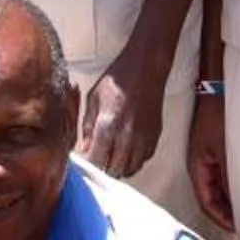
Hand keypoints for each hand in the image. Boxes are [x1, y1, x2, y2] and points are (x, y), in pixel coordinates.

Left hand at [79, 52, 163, 176]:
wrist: (145, 68)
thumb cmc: (118, 80)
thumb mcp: (93, 99)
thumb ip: (88, 126)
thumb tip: (85, 147)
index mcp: (108, 125)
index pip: (96, 161)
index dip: (88, 165)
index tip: (84, 162)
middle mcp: (127, 136)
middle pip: (114, 171)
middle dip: (103, 169)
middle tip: (98, 160)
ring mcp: (143, 139)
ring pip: (130, 169)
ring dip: (119, 167)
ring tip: (111, 157)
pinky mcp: (154, 137)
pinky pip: (143, 160)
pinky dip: (133, 161)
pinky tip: (126, 150)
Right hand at [188, 88, 235, 231]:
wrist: (218, 85)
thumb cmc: (219, 114)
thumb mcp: (226, 149)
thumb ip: (231, 178)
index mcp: (197, 167)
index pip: (207, 202)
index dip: (222, 218)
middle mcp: (202, 164)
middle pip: (213, 196)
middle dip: (229, 211)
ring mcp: (211, 155)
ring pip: (221, 186)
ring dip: (234, 198)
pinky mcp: (220, 147)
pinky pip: (227, 173)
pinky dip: (237, 183)